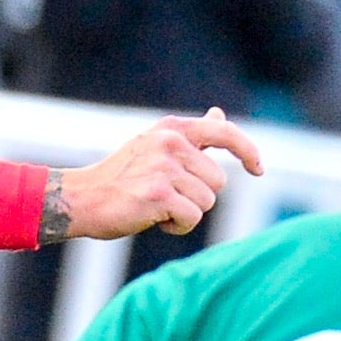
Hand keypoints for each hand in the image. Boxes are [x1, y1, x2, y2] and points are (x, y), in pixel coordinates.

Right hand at [55, 108, 265, 239]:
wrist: (82, 198)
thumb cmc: (120, 177)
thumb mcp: (154, 146)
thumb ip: (191, 134)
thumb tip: (218, 114)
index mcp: (172, 129)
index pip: (224, 132)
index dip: (247, 151)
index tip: (258, 169)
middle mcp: (171, 143)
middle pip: (218, 181)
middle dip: (198, 196)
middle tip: (166, 196)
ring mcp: (165, 168)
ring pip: (207, 202)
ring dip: (186, 213)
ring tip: (157, 208)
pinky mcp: (159, 194)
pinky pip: (192, 218)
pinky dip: (177, 227)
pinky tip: (154, 220)